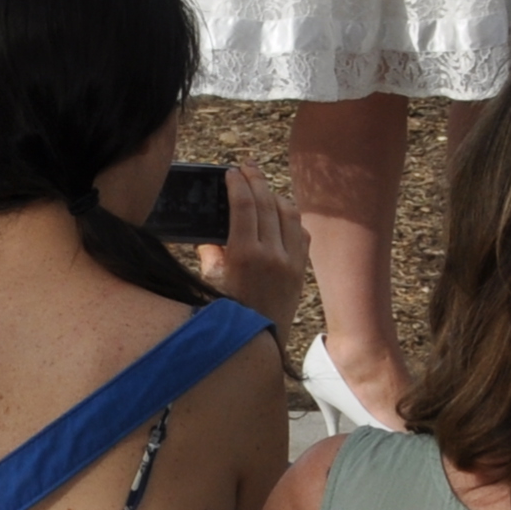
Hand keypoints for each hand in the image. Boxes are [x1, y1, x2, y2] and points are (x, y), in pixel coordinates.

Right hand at [197, 161, 312, 326]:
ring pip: (288, 212)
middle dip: (256, 180)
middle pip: (266, 203)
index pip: (244, 206)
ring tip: (261, 186)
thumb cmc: (227, 314)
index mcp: (245, 255)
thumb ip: (210, 253)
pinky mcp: (302, 267)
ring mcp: (291, 260)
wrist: (259, 342)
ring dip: (274, 195)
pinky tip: (280, 212)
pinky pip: (300, 230)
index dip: (238, 184)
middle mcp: (272, 254)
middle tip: (246, 167)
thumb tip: (208, 235)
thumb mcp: (210, 282)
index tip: (231, 171)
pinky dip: (290, 216)